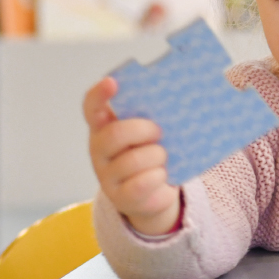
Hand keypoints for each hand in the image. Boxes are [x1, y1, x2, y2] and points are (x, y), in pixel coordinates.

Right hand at [84, 77, 180, 235]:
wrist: (154, 193)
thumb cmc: (152, 152)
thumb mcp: (150, 132)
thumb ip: (154, 114)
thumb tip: (187, 93)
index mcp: (104, 127)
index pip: (92, 107)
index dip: (99, 94)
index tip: (113, 82)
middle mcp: (99, 150)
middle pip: (114, 134)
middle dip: (143, 130)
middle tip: (160, 132)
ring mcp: (107, 175)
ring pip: (132, 161)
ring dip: (156, 156)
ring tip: (164, 156)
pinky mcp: (120, 197)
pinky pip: (140, 184)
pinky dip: (157, 177)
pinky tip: (163, 174)